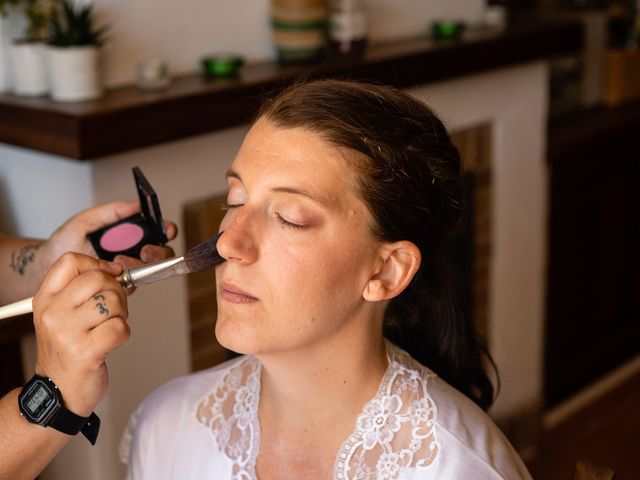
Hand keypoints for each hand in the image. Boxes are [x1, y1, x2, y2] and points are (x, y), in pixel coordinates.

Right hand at [32, 253, 128, 416]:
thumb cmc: (68, 351)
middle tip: (114, 309)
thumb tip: (117, 269)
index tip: (110, 275)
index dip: (98, 264)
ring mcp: (67, 333)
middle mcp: (52, 313)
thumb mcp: (63, 315)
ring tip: (109, 327)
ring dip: (121, 314)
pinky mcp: (85, 351)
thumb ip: (84, 290)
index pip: (71, 261)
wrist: (58, 392)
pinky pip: (119, 328)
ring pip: (112, 302)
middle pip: (98, 279)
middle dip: (117, 291)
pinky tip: (111, 343)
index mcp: (45, 299)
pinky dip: (124, 334)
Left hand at [38, 201, 177, 285]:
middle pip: (161, 251)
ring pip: (151, 269)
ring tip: (118, 262)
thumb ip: (110, 212)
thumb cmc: (63, 245)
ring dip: (139, 265)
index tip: (165, 229)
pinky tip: (114, 273)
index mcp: (128, 233)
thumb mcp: (84, 221)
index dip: (165, 228)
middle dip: (158, 251)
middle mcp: (133, 251)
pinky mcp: (123, 287)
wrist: (45, 270)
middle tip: (144, 251)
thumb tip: (135, 205)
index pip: (155, 229)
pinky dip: (127, 278)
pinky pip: (136, 283)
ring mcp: (130, 270)